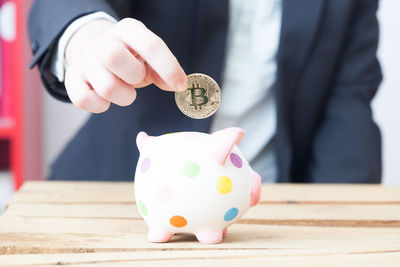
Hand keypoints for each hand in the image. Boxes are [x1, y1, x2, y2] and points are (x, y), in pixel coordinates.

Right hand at [64, 18, 186, 112]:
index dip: (168, 67)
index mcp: (129, 30)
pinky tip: (106, 100)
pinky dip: (100, 106)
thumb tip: (177, 85)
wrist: (98, 52)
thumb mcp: (149, 59)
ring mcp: (85, 59)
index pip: (150, 45)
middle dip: (133, 76)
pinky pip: (84, 100)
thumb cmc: (132, 58)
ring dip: (123, 96)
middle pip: (113, 56)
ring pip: (106, 86)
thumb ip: (163, 71)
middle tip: (137, 79)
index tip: (180, 85)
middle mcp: (104, 41)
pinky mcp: (72, 78)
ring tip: (125, 91)